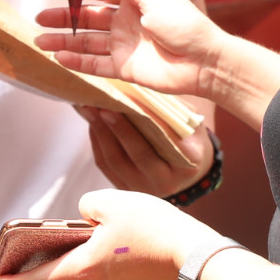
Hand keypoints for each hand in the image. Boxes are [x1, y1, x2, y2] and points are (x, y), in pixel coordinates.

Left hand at [0, 188, 208, 279]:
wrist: (193, 252)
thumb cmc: (152, 226)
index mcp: (83, 267)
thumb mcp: (112, 202)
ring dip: (67, 278)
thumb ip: (88, 207)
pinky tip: (104, 250)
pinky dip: (93, 273)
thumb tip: (85, 217)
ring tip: (70, 252)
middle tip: (33, 265)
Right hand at [35, 0, 223, 97]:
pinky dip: (77, 62)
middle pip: (87, 19)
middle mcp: (125, 23)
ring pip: (86, 42)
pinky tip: (58, 57)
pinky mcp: (125, 69)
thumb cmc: (186, 25)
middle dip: (63, 18)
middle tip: (39, 17)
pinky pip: (96, 65)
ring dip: (63, 41)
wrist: (205, 62)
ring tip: (40, 41)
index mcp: (134, 2)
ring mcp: (124, 46)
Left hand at [80, 105, 215, 196]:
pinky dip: (97, 143)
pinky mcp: (127, 190)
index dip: (145, 119)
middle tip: (102, 104)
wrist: (188, 174)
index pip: (165, 140)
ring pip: (116, 161)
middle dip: (117, 127)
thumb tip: (138, 89)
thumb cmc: (189, 140)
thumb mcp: (190, 123)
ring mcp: (145, 190)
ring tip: (90, 110)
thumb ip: (169, 111)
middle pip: (137, 154)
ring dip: (100, 133)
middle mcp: (167, 182)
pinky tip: (93, 124)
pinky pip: (106, 166)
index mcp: (187, 163)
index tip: (128, 100)